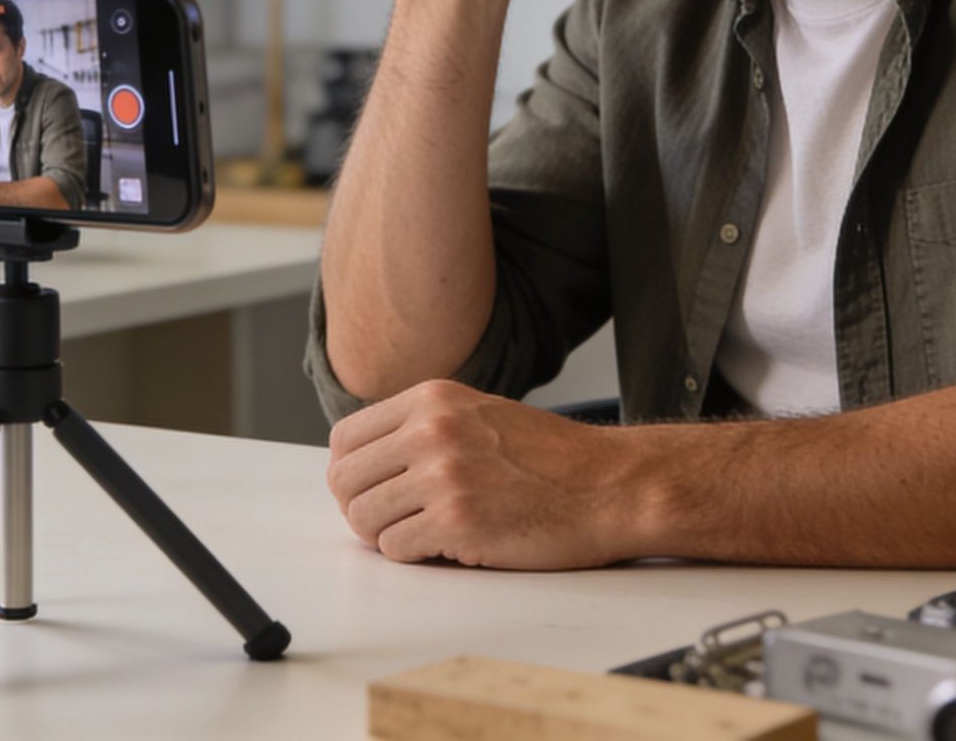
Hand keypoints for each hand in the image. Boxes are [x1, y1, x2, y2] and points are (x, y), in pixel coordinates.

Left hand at [325, 379, 645, 568]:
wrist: (610, 486)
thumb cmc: (551, 458)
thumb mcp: (478, 414)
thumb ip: (423, 427)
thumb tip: (366, 462)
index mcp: (431, 400)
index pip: (344, 439)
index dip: (352, 473)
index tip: (372, 490)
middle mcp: (431, 431)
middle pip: (344, 481)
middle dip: (362, 509)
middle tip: (392, 522)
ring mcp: (443, 476)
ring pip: (364, 519)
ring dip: (388, 536)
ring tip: (424, 535)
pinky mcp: (457, 522)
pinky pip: (396, 549)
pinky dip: (415, 556)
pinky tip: (448, 546)